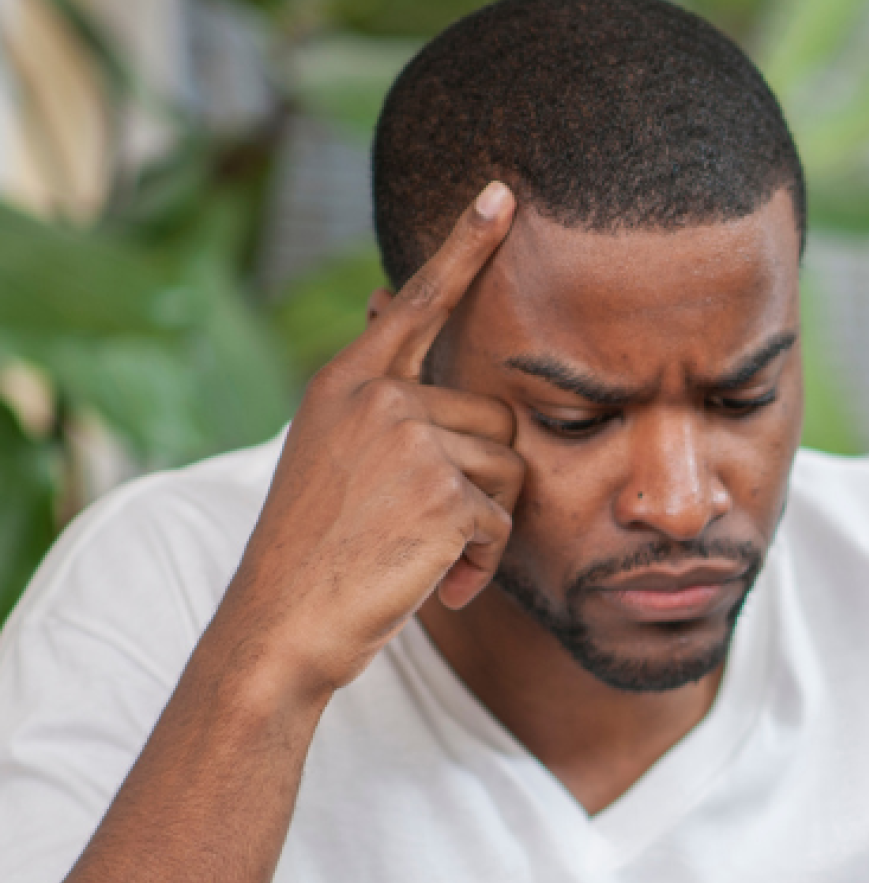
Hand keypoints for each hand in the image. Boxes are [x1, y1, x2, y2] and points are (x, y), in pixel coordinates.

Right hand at [222, 181, 523, 698]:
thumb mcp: (333, 451)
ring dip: (484, 528)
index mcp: (348, 380)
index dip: (466, 247)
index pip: (417, 301)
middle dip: (482, 483)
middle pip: (497, 419)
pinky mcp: (442, 493)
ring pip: (510, 472)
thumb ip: (378, 393)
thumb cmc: (317, 548)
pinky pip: (504, 523)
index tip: (505, 194)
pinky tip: (433, 584)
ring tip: (423, 556)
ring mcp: (409, 441)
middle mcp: (377, 396)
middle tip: (422, 529)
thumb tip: (386, 301)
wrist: (281, 625)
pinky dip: (481, 564)